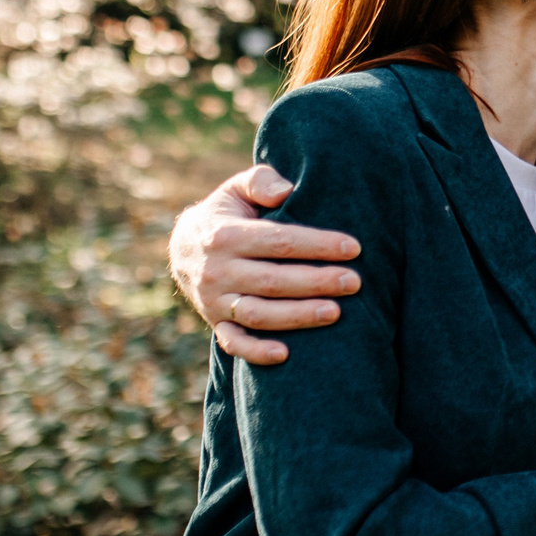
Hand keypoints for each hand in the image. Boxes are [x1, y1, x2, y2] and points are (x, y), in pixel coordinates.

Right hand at [169, 163, 362, 366]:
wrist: (182, 247)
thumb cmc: (226, 213)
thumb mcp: (236, 188)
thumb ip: (261, 181)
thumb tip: (285, 190)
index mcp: (225, 235)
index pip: (278, 241)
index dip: (317, 244)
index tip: (353, 248)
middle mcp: (217, 270)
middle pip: (273, 280)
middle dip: (316, 282)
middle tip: (354, 282)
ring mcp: (214, 300)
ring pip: (259, 314)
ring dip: (297, 317)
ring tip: (335, 312)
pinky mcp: (215, 322)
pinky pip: (234, 343)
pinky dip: (257, 352)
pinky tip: (287, 354)